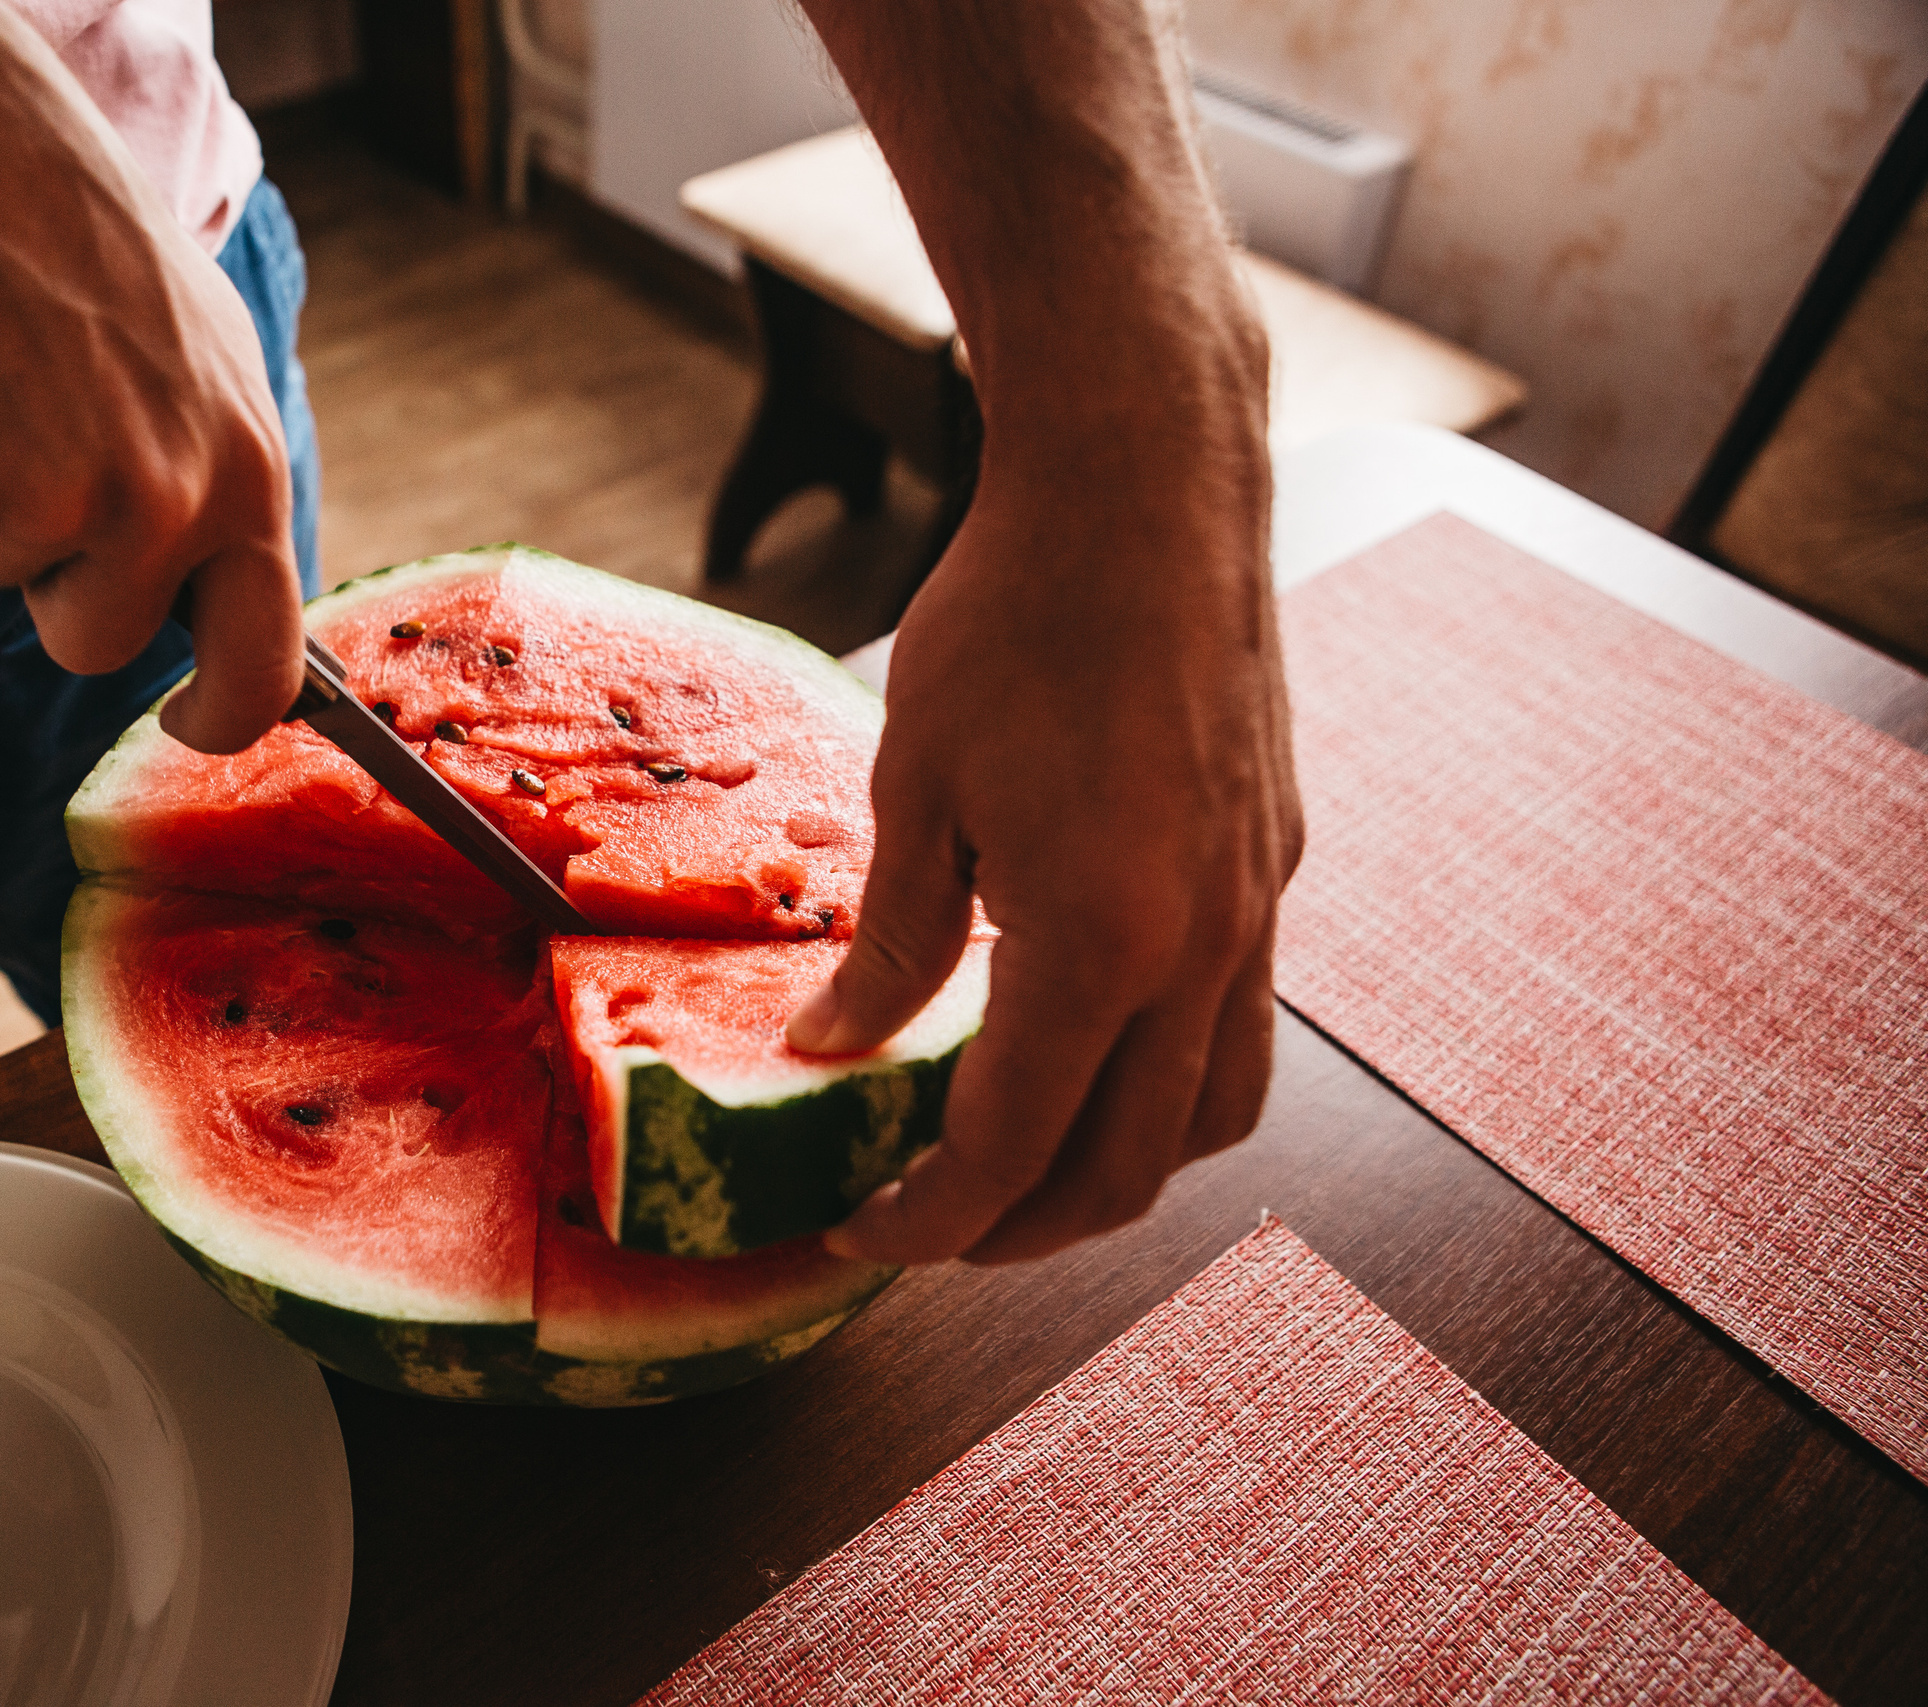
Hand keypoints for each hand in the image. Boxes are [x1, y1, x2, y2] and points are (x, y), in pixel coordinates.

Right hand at [0, 0, 301, 751]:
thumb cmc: (67, 242)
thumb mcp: (198, 354)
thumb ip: (218, 478)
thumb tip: (250, 602)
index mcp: (244, 470)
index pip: (264, 661)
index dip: (220, 717)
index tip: (188, 725)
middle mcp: (166, 502)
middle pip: (102, 644)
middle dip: (64, 600)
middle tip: (28, 480)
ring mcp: (54, 503)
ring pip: (3, 581)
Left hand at [792, 408, 1301, 1264]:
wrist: (1148, 489)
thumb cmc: (1013, 621)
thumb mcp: (915, 791)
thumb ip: (887, 945)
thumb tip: (832, 1051)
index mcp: (1100, 949)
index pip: (1010, 1151)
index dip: (928, 1222)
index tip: (859, 1233)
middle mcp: (1202, 953)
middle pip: (1128, 1172)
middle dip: (1020, 1230)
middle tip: (928, 1221)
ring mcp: (1256, 912)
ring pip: (1216, 1117)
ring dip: (1117, 1169)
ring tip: (1021, 1158)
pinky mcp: (1274, 865)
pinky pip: (1242, 1025)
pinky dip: (1169, 1078)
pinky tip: (1090, 1035)